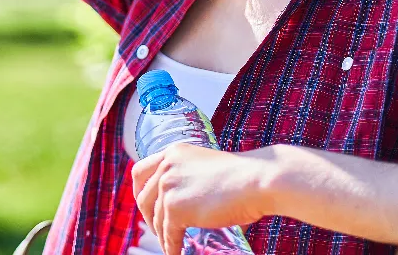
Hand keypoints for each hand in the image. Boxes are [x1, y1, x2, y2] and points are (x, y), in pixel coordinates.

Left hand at [132, 142, 278, 254]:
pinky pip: (168, 235)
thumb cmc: (243, 176)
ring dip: (163, 236)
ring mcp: (168, 187)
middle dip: (149, 217)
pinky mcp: (175, 209)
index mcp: (174, 153)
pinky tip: (176, 253)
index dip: (140, 191)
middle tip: (159, 230)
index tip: (146, 205)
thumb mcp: (207, 167)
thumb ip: (190, 178)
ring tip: (171, 245)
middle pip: (143, 198)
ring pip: (157, 220)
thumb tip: (185, 202)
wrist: (257, 180)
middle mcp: (166, 166)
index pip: (140, 171)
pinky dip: (171, 247)